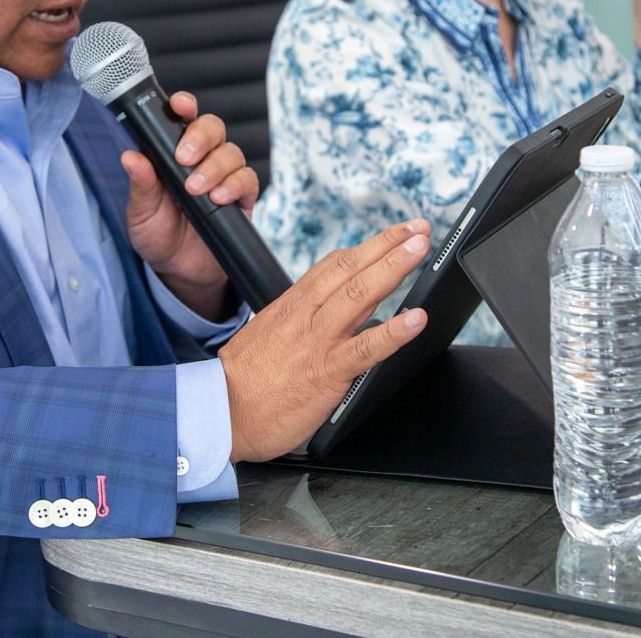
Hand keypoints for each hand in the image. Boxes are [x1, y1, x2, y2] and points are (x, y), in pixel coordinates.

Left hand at [121, 91, 258, 318]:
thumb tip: (130, 157)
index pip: (182, 120)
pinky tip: (219, 198)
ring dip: (214, 167)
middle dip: (201, 136)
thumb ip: (141, 185)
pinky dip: (235, 185)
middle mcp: (201, 159)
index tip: (179, 105)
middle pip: (213, 127)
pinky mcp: (242, 198)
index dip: (184, 106)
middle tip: (184, 158)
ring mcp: (224, 177)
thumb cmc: (158, 236)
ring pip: (231, 152)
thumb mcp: (141, 213)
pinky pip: (248, 180)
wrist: (181, 271)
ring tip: (196, 189)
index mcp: (173, 154)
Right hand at [219, 221, 431, 462]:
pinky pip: (365, 348)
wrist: (221, 412)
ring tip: (419, 251)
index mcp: (292, 305)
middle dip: (387, 245)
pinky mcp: (326, 372)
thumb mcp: (268, 333)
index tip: (393, 235)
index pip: (334, 265)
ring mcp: (317, 341)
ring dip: (393, 269)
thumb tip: (330, 314)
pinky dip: (393, 332)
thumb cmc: (243, 380)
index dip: (368, 247)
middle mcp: (306, 315)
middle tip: (418, 229)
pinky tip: (415, 319)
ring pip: (359, 295)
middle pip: (350, 268)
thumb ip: (299, 321)